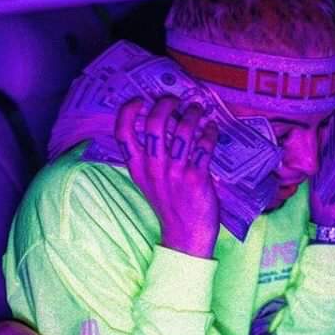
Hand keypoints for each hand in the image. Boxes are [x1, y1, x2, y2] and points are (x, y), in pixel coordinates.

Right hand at [115, 97, 219, 258]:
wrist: (185, 234)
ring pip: (182, 130)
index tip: (140, 100)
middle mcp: (153, 168)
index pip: (122, 132)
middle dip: (166, 104)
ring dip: (192, 113)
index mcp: (137, 168)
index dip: (128, 111)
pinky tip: (212, 128)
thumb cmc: (169, 205)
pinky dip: (209, 132)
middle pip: (154, 123)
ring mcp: (175, 172)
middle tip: (175, 99)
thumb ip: (148, 157)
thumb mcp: (148, 182)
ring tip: (198, 109)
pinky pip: (204, 146)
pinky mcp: (196, 178)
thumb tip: (161, 124)